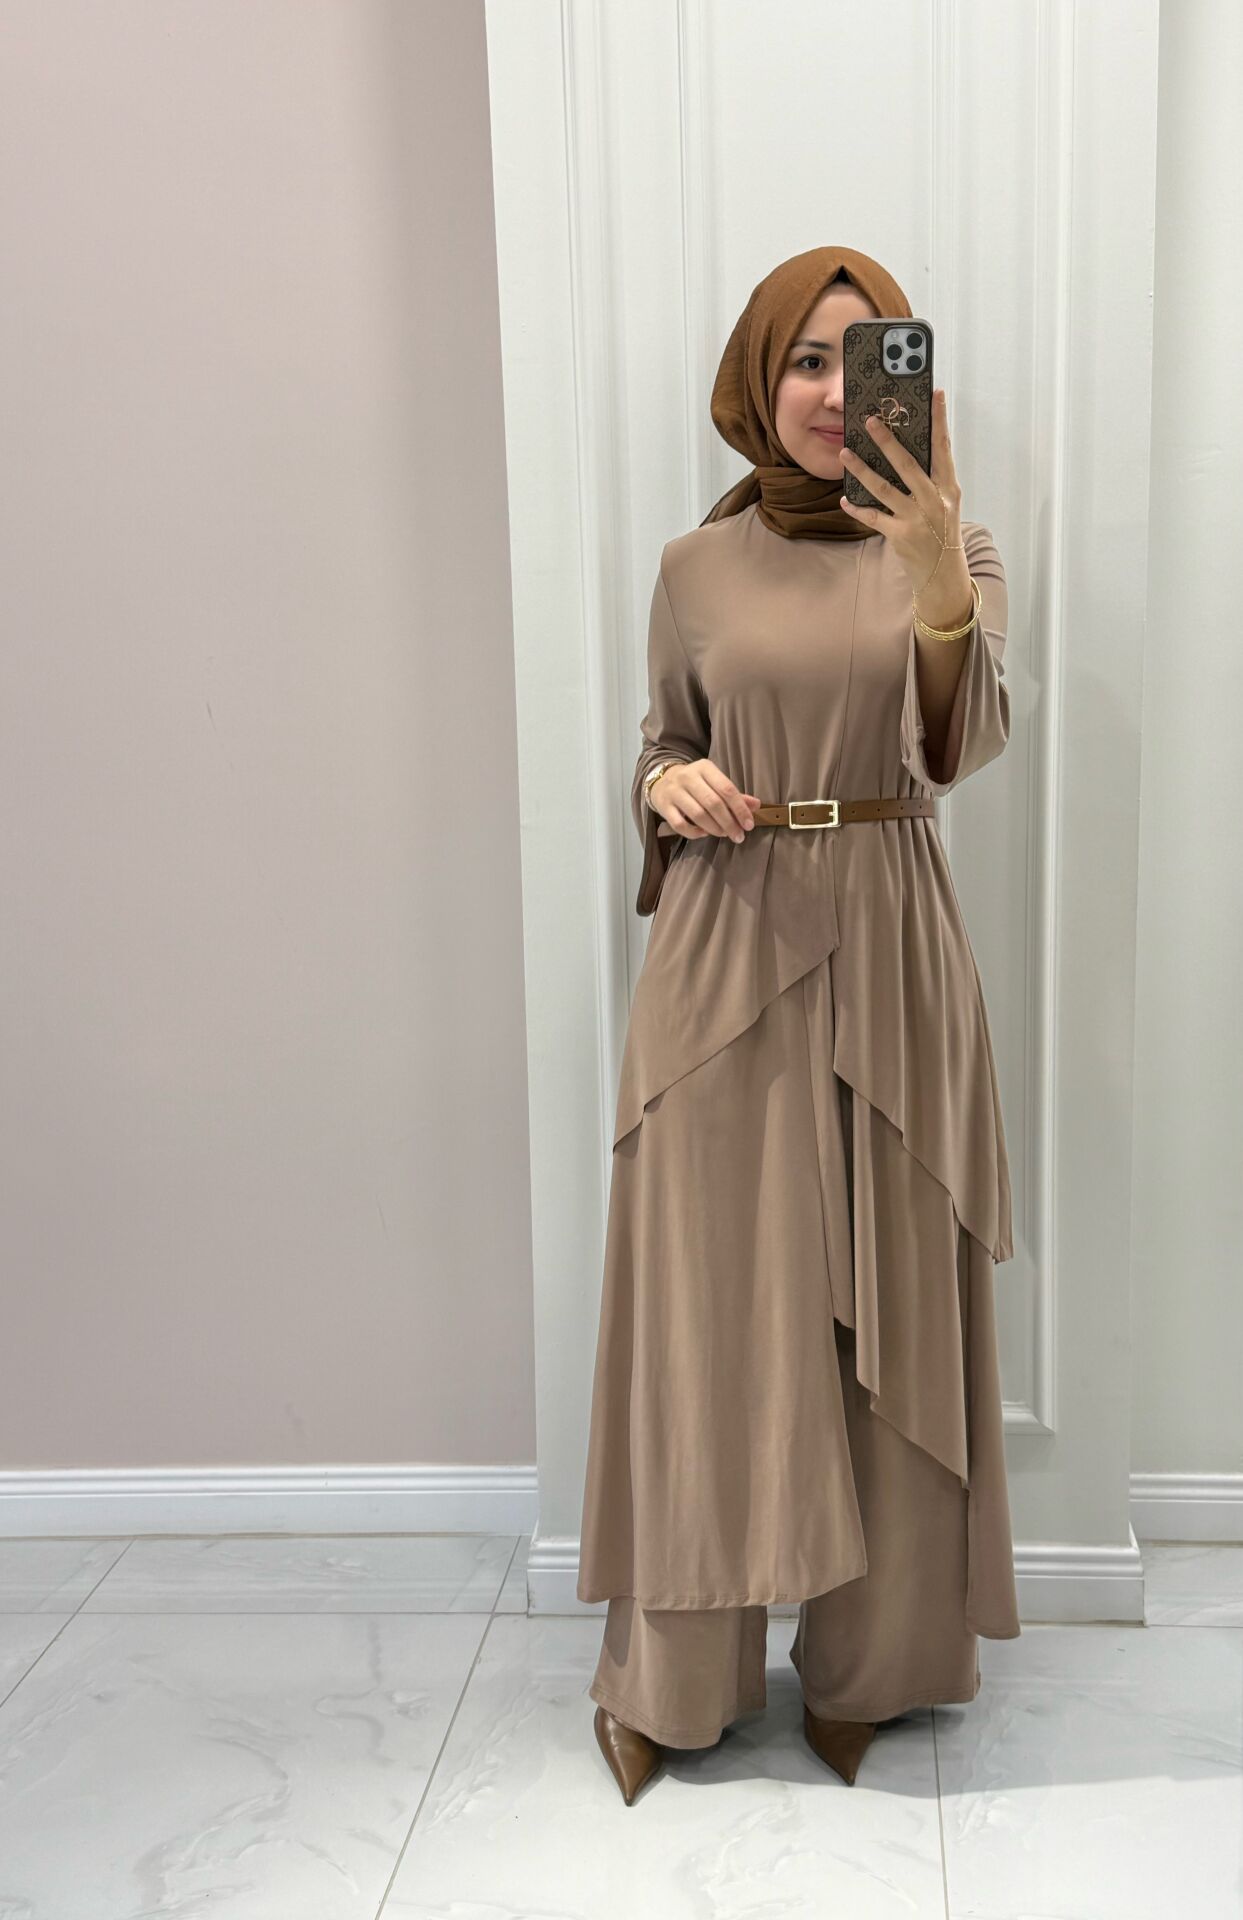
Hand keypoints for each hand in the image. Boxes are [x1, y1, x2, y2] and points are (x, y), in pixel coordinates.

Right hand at [649, 759, 759, 844]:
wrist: (662, 781)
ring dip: (715, 829)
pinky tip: (704, 833)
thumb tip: (756, 805)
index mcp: (704, 768)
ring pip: (698, 814)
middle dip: (729, 822)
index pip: (726, 788)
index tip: (749, 825)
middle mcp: (688, 777)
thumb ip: (735, 794)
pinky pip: (680, 825)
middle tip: (739, 836)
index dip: (740, 808)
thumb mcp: (714, 781)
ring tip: (725, 834)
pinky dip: (695, 832)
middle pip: (713, 803)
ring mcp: (674, 792)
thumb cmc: (695, 783)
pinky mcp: (664, 806)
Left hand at [839, 388, 968, 612]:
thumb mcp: (946, 501)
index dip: (939, 420)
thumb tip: (907, 449)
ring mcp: (916, 518)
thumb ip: (932, 477)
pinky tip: (844, 499)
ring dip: (862, 470)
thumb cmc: (942, 531)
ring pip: (884, 488)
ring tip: (845, 453)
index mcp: (948, 487)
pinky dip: (857, 508)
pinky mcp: (900, 535)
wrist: (943, 573)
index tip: (934, 395)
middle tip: (870, 421)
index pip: (943, 447)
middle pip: (907, 464)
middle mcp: (934, 500)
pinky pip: (873, 517)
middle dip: (887, 441)